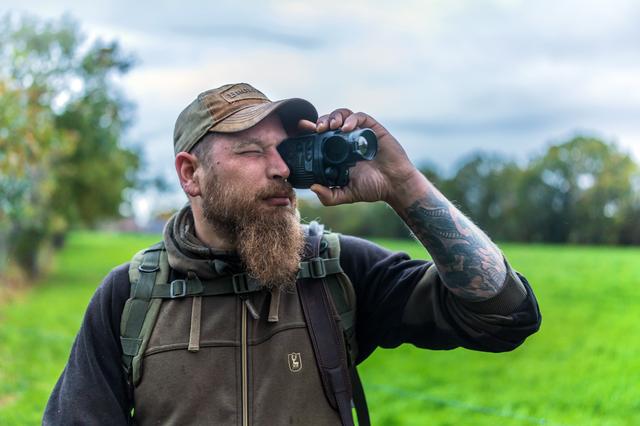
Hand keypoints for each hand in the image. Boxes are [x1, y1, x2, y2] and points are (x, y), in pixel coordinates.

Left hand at [298, 109, 419, 205]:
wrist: (395, 185)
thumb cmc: (372, 188)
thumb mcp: (346, 194)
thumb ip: (329, 196)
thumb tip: (312, 188)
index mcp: (337, 152)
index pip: (320, 137)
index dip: (310, 130)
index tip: (301, 128)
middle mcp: (347, 140)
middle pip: (329, 122)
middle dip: (321, 121)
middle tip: (317, 129)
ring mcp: (360, 133)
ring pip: (343, 115)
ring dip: (334, 117)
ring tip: (331, 126)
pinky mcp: (372, 128)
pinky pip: (360, 117)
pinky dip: (351, 119)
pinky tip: (346, 128)